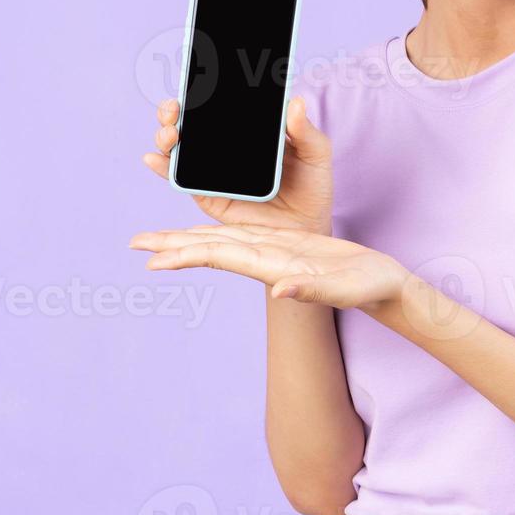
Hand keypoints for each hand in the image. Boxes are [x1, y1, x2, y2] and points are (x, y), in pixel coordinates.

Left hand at [129, 224, 410, 308]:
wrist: (382, 286)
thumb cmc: (368, 288)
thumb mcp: (344, 287)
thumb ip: (313, 289)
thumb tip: (280, 291)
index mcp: (273, 266)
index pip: (220, 257)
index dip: (185, 255)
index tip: (150, 259)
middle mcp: (265, 259)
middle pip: (209, 249)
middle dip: (171, 246)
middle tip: (133, 242)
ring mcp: (272, 251)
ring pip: (220, 240)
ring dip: (186, 236)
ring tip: (154, 236)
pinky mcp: (283, 243)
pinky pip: (240, 230)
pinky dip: (216, 225)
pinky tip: (203, 223)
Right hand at [143, 96, 332, 233]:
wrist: (306, 228)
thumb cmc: (312, 187)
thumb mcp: (316, 154)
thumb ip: (306, 130)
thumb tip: (295, 101)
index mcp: (248, 128)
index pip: (219, 102)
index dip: (202, 88)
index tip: (194, 78)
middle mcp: (225, 144)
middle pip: (191, 120)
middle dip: (174, 109)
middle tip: (175, 108)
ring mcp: (212, 169)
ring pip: (179, 146)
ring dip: (165, 134)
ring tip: (170, 134)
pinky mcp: (206, 194)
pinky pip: (179, 179)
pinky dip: (162, 168)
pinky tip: (154, 159)